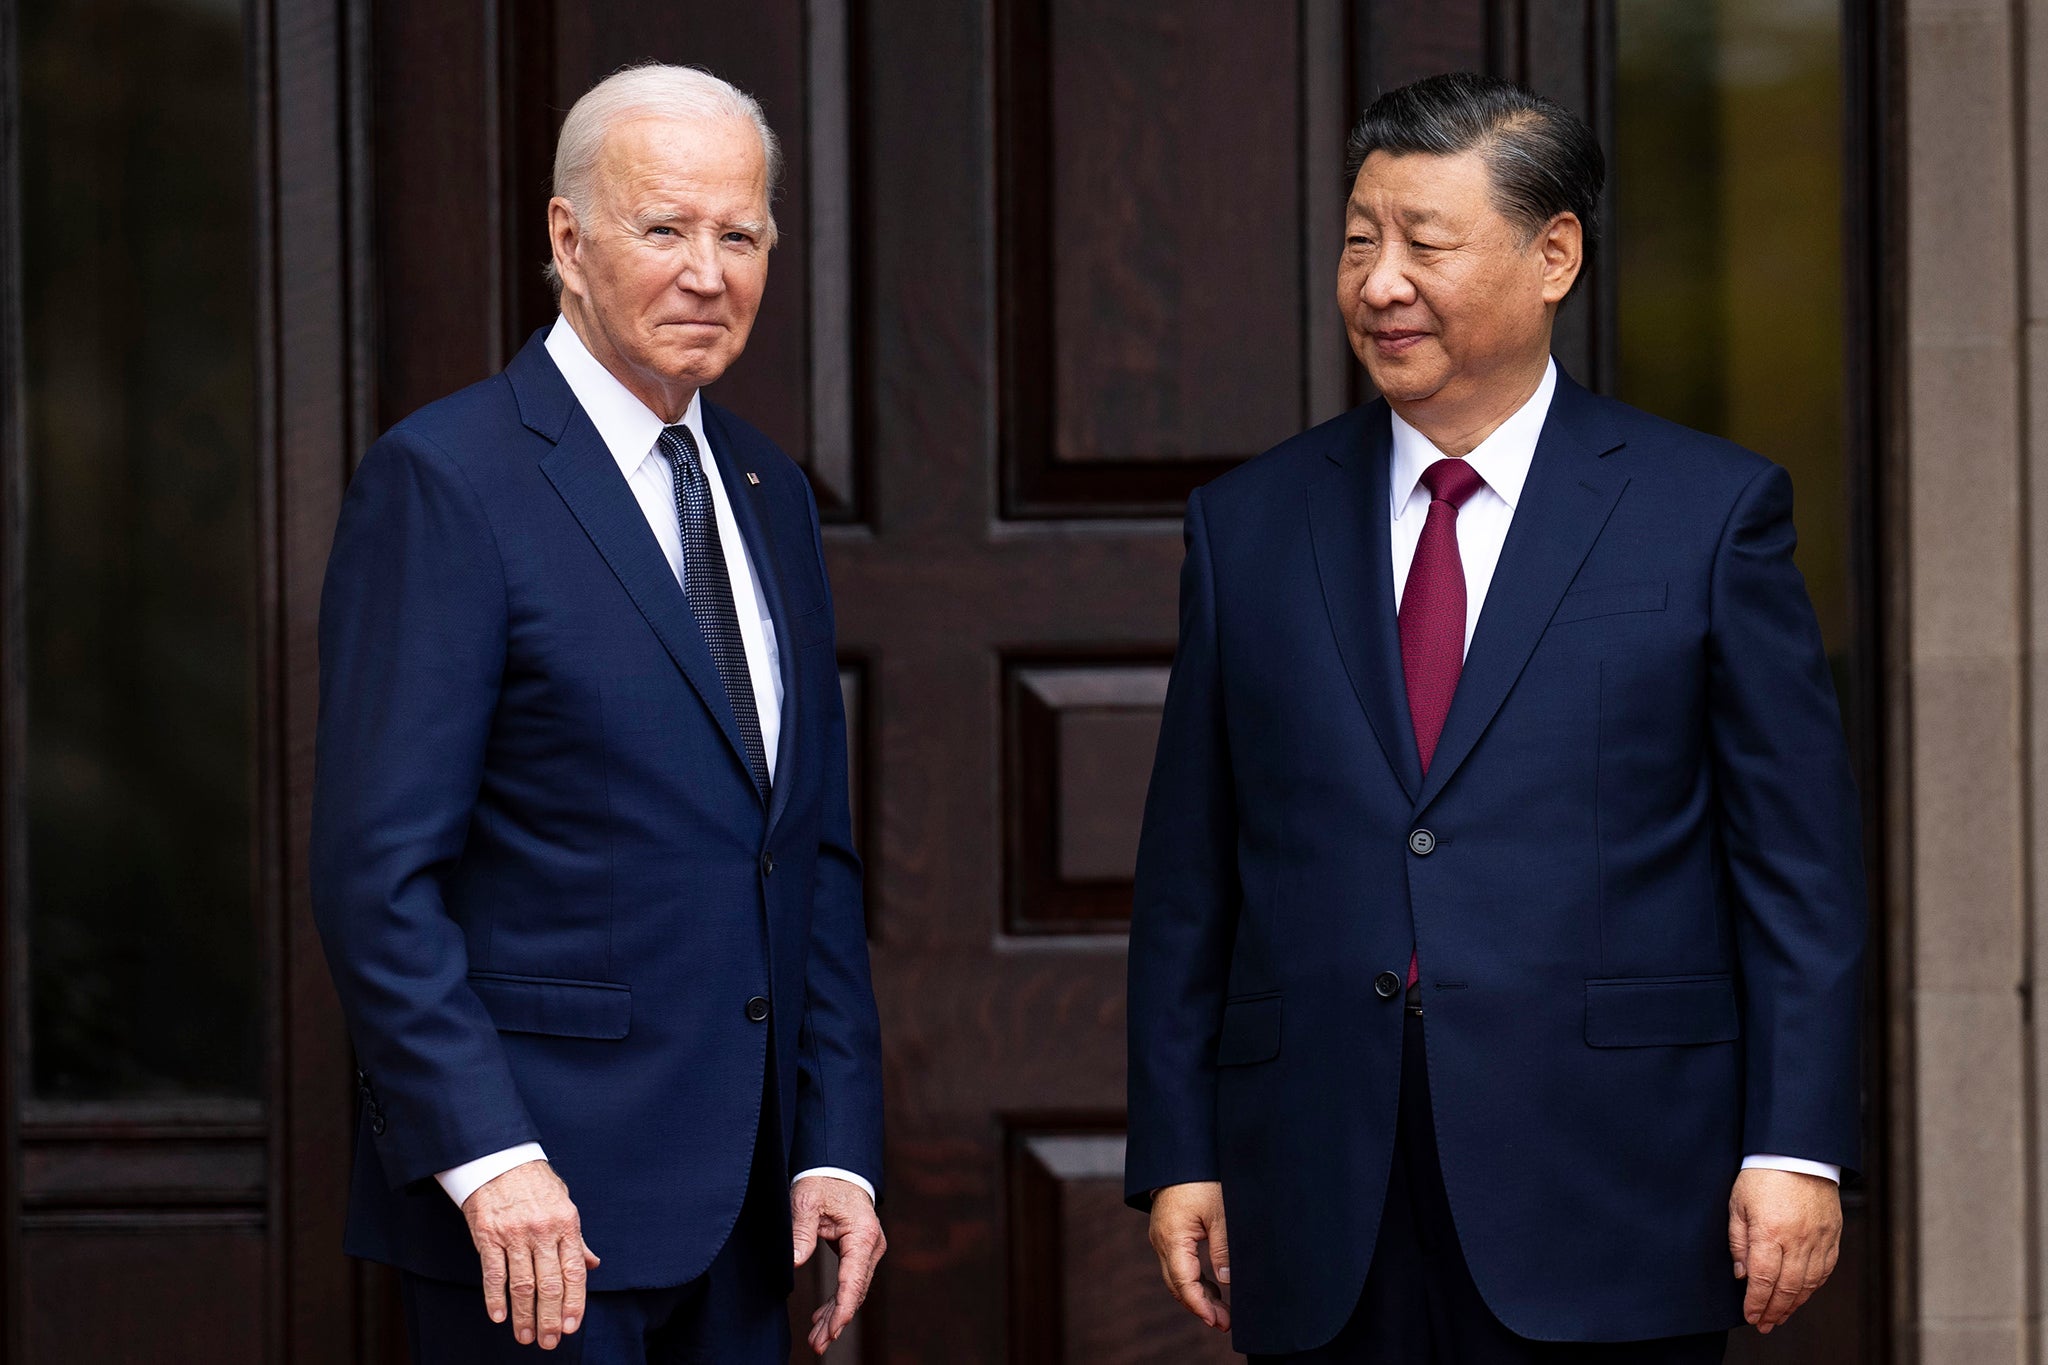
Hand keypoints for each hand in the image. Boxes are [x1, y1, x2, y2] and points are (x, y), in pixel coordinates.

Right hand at [461, 1159, 600, 1349]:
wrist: (500, 1159)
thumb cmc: (536, 1183)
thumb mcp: (564, 1203)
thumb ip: (576, 1239)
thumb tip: (593, 1264)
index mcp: (566, 1223)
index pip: (573, 1272)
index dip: (574, 1303)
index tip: (571, 1327)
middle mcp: (542, 1231)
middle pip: (549, 1284)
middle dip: (550, 1318)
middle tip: (549, 1342)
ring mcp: (514, 1234)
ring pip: (521, 1285)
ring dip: (523, 1315)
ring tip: (525, 1337)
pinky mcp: (488, 1236)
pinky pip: (493, 1273)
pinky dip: (495, 1298)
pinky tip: (499, 1317)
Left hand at [792, 1175, 886, 1354]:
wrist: (836, 1168)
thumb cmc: (822, 1181)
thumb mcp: (806, 1201)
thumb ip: (801, 1232)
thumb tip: (794, 1262)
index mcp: (862, 1233)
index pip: (854, 1279)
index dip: (843, 1307)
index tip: (834, 1329)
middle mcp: (871, 1245)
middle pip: (856, 1291)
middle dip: (837, 1319)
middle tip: (818, 1343)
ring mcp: (868, 1250)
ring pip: (854, 1291)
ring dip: (836, 1315)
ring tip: (817, 1339)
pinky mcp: (859, 1253)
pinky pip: (850, 1283)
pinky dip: (837, 1302)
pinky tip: (822, 1318)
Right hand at [1148, 1182, 1230, 1332]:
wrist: (1181, 1154)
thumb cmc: (1201, 1179)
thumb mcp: (1219, 1212)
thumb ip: (1222, 1247)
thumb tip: (1227, 1279)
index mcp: (1172, 1238)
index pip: (1183, 1282)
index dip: (1199, 1306)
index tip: (1216, 1321)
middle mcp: (1161, 1241)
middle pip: (1177, 1284)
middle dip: (1200, 1306)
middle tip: (1224, 1323)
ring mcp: (1162, 1237)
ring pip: (1177, 1276)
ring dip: (1197, 1294)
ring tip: (1222, 1311)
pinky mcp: (1168, 1232)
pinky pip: (1178, 1263)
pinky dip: (1194, 1279)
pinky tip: (1213, 1287)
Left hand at [1728, 1167, 1840, 1333]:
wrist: (1797, 1153)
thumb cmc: (1762, 1175)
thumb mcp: (1737, 1204)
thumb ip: (1738, 1241)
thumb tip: (1742, 1274)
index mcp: (1769, 1232)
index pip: (1762, 1279)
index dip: (1756, 1302)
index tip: (1750, 1316)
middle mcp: (1797, 1240)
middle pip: (1787, 1287)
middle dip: (1774, 1310)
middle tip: (1764, 1324)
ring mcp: (1818, 1239)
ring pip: (1808, 1283)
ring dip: (1794, 1304)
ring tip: (1780, 1316)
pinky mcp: (1833, 1236)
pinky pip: (1825, 1270)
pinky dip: (1813, 1287)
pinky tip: (1802, 1295)